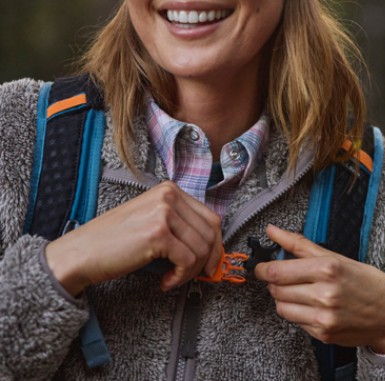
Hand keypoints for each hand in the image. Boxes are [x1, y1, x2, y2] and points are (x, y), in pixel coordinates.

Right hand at [46, 181, 221, 295]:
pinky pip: (187, 261)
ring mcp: (164, 212)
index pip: (210, 217)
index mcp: (169, 189)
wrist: (83, 252)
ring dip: (191, 271)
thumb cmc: (114, 240)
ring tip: (172, 278)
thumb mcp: (151, 220)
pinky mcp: (159, 233)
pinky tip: (165, 281)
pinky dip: (180, 278)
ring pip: (201, 248)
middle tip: (195, 276)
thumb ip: (179, 225)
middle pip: (210, 232)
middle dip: (207, 260)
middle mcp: (168, 195)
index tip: (209, 263)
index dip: (215, 244)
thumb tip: (211, 246)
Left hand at [255, 224, 384, 353]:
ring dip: (282, 298)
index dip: (262, 268)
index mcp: (327, 269)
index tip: (260, 266)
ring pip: (282, 308)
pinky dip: (296, 312)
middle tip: (281, 276)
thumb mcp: (334, 256)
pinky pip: (296, 322)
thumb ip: (298, 244)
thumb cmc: (365, 281)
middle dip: (273, 282)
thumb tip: (272, 231)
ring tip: (295, 290)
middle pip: (276, 289)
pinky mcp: (324, 334)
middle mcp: (324, 294)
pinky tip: (309, 304)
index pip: (277, 271)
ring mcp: (324, 317)